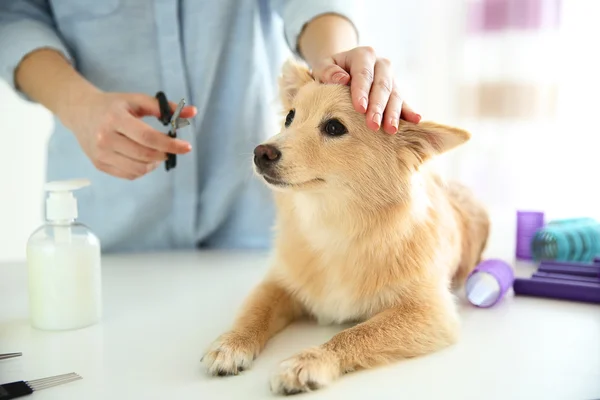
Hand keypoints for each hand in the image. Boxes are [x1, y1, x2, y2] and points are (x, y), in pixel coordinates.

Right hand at [62, 92, 195, 179]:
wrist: (80, 111)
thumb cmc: (113, 105)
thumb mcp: (137, 100)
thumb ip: (165, 108)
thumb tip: (193, 112)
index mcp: (115, 118)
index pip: (148, 137)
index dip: (170, 145)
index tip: (186, 147)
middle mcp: (105, 138)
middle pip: (144, 155)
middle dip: (164, 154)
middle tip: (171, 150)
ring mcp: (100, 154)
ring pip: (138, 169)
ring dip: (154, 163)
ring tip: (157, 153)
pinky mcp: (99, 164)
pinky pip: (129, 175)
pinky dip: (143, 169)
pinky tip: (144, 158)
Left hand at [311, 46, 420, 133]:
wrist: (343, 70)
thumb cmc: (330, 71)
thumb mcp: (323, 66)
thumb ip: (328, 71)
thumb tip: (342, 79)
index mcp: (363, 55)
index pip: (364, 73)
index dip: (362, 91)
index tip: (360, 108)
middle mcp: (381, 65)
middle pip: (382, 86)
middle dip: (378, 106)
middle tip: (373, 124)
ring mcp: (391, 78)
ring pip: (395, 95)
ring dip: (393, 113)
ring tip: (390, 129)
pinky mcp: (396, 91)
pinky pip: (404, 102)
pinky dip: (409, 111)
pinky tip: (415, 120)